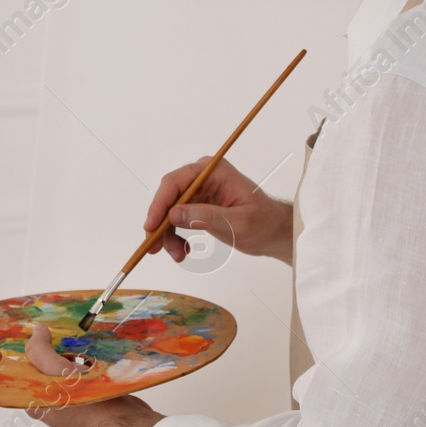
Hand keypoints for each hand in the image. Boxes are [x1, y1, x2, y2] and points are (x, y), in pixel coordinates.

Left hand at [0, 323, 160, 426]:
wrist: (125, 424)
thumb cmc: (87, 405)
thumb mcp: (57, 374)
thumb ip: (40, 352)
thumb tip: (36, 331)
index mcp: (30, 398)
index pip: (7, 372)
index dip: (2, 350)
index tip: (0, 330)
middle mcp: (44, 399)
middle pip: (32, 366)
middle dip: (33, 344)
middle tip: (34, 321)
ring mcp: (65, 397)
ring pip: (54, 367)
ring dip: (57, 348)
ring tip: (57, 327)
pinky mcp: (84, 393)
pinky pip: (74, 370)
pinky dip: (76, 356)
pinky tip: (82, 343)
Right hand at [143, 155, 292, 263]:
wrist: (274, 233)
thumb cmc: (264, 223)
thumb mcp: (237, 223)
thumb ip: (206, 217)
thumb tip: (173, 215)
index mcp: (214, 171)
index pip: (176, 182)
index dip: (160, 203)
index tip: (151, 226)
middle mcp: (203, 177)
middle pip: (169, 196)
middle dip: (160, 222)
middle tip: (154, 246)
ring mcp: (199, 190)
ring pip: (170, 210)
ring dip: (167, 233)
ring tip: (177, 255)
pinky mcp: (198, 204)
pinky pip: (177, 218)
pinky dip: (175, 235)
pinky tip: (183, 250)